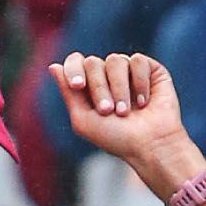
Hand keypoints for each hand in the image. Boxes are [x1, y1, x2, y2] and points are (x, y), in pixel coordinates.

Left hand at [54, 50, 195, 201]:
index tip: (78, 86)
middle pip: (93, 62)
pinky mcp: (151, 70)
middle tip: (107, 111)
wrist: (150, 145)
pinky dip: (139, 83)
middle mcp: (108, 75)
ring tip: (125, 112)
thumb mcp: (83, 120)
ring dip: (119, 88)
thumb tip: (53, 66)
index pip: (76, 62)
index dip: (73, 69)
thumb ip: (68, 93)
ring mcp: (129, 71)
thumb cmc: (116, 138)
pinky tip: (144, 102)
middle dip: (98, 88)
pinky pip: (138, 61)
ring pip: (115, 60)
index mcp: (90, 86)